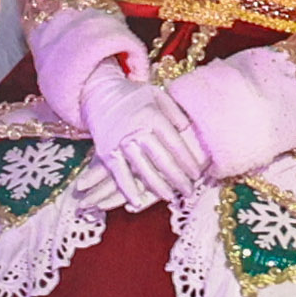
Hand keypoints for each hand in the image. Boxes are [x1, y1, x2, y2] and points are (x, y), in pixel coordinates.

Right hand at [90, 66, 205, 209]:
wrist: (97, 93)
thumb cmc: (133, 96)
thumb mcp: (157, 95)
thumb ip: (174, 111)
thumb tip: (188, 128)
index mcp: (153, 116)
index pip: (174, 142)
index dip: (187, 160)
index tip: (197, 174)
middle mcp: (137, 130)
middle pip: (162, 159)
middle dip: (177, 178)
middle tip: (189, 191)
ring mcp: (121, 142)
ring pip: (142, 169)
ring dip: (157, 186)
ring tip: (171, 198)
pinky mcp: (106, 151)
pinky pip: (119, 174)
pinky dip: (127, 189)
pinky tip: (136, 203)